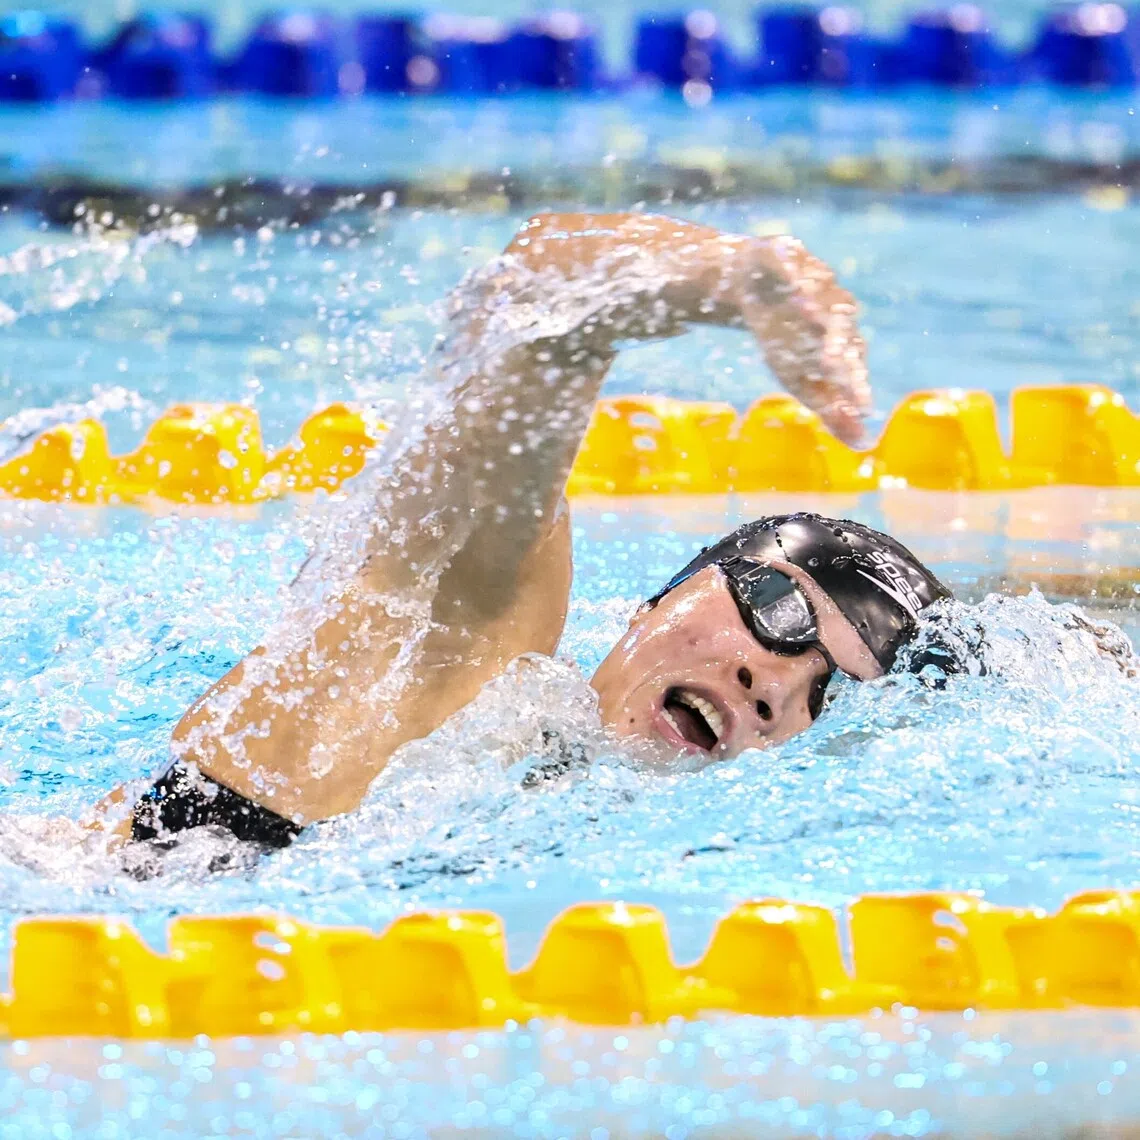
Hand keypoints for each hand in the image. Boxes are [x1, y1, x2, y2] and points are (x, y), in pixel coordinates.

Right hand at [732, 235, 869, 446]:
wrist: (752, 286)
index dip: (855, 384)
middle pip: (840, 329)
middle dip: (838, 347)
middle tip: (837, 367)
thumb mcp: (802, 379)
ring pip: (820, 294)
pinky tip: (795, 289)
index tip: (862, 406)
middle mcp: (833, 308)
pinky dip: (794, 276)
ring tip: (814, 320)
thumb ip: (833, 411)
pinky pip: (790, 264)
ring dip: (818, 307)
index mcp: (841, 340)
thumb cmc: (784, 337)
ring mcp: (812, 279)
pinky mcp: (784, 254)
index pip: (852, 364)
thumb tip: (864, 445)